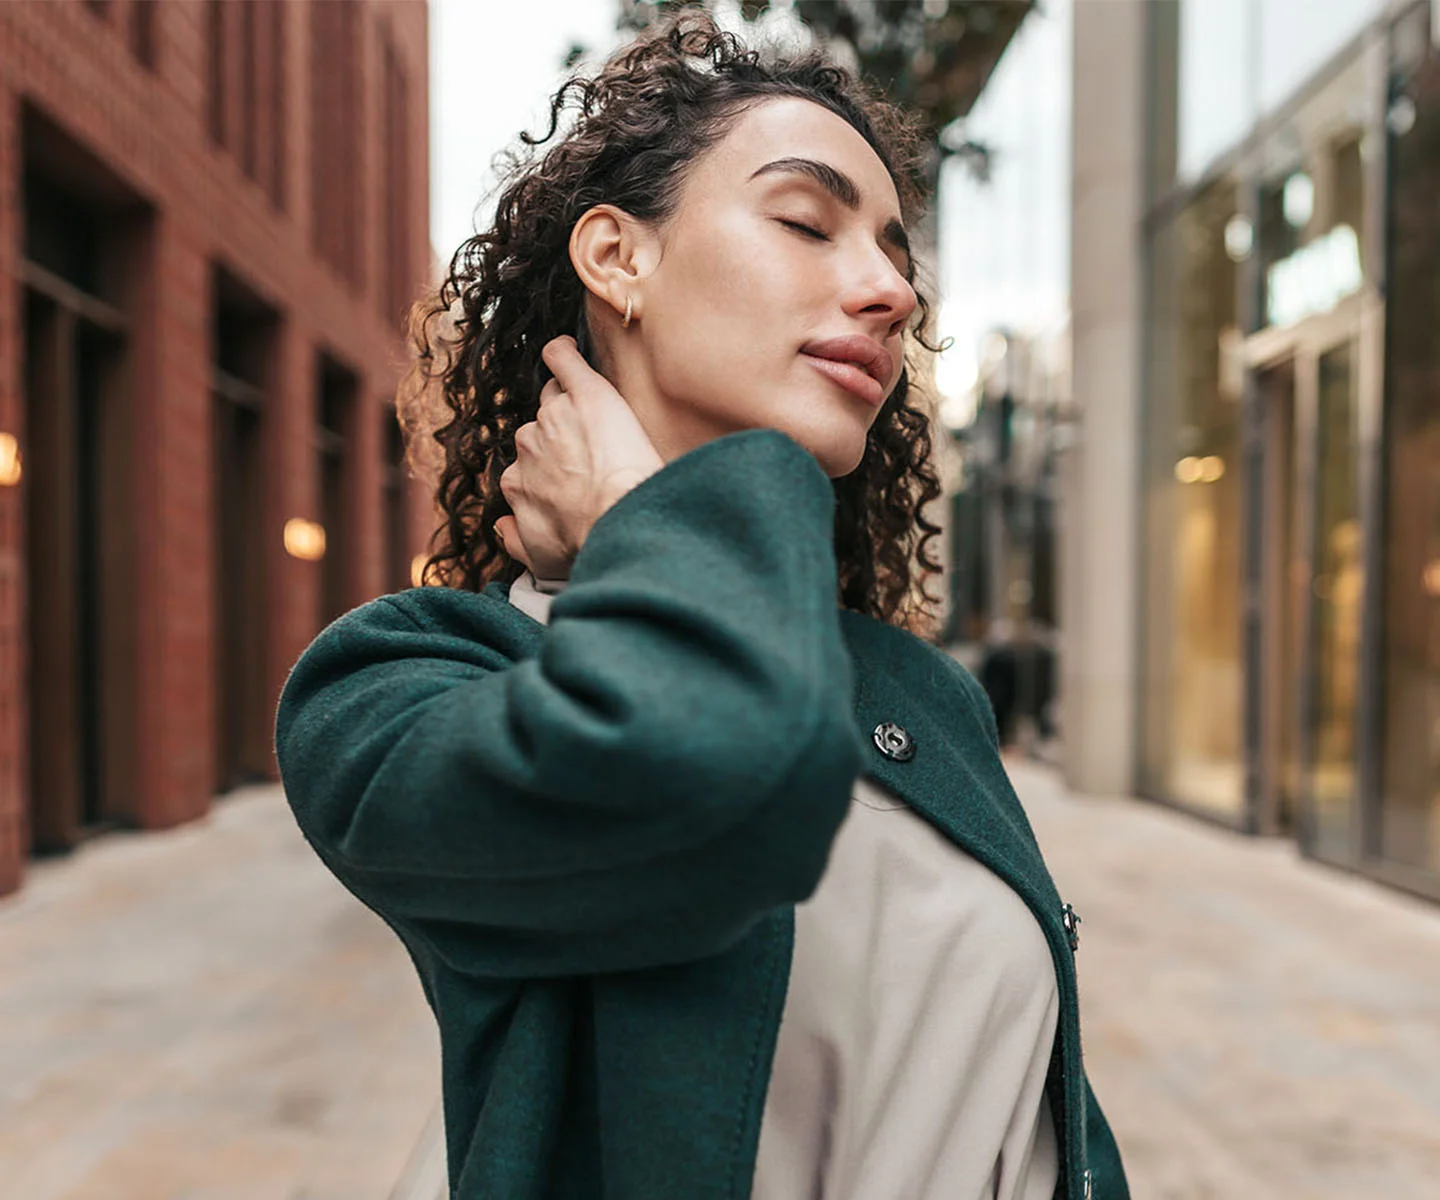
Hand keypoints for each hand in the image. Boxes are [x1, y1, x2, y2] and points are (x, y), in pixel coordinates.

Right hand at [495, 336, 663, 579]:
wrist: (619, 521)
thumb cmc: (587, 545)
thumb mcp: (542, 562)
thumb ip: (515, 541)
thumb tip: (501, 526)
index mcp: (516, 481)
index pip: (530, 462)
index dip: (553, 468)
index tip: (574, 478)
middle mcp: (527, 445)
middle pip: (542, 428)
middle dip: (563, 438)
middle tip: (594, 455)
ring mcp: (554, 416)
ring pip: (557, 398)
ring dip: (572, 405)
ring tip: (596, 418)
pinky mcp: (585, 394)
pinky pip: (565, 360)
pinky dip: (565, 353)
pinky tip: (568, 350)